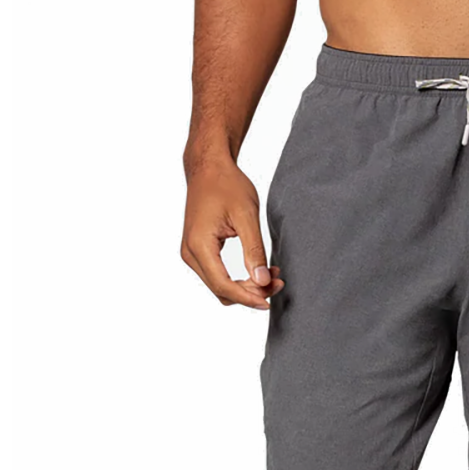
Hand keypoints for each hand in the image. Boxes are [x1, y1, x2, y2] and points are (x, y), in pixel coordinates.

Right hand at [181, 159, 284, 308]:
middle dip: (250, 293)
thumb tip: (263, 281)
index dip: (247, 298)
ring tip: (272, 276)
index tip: (269, 302)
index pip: (223, 286)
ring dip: (246, 288)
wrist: (208, 167)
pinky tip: (259, 271)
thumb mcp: (246, 216)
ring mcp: (191, 254)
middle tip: (278, 283)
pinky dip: (239, 279)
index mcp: (199, 245)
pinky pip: (218, 276)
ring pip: (220, 287)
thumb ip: (254, 250)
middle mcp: (190, 254)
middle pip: (221, 290)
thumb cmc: (226, 184)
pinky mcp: (198, 252)